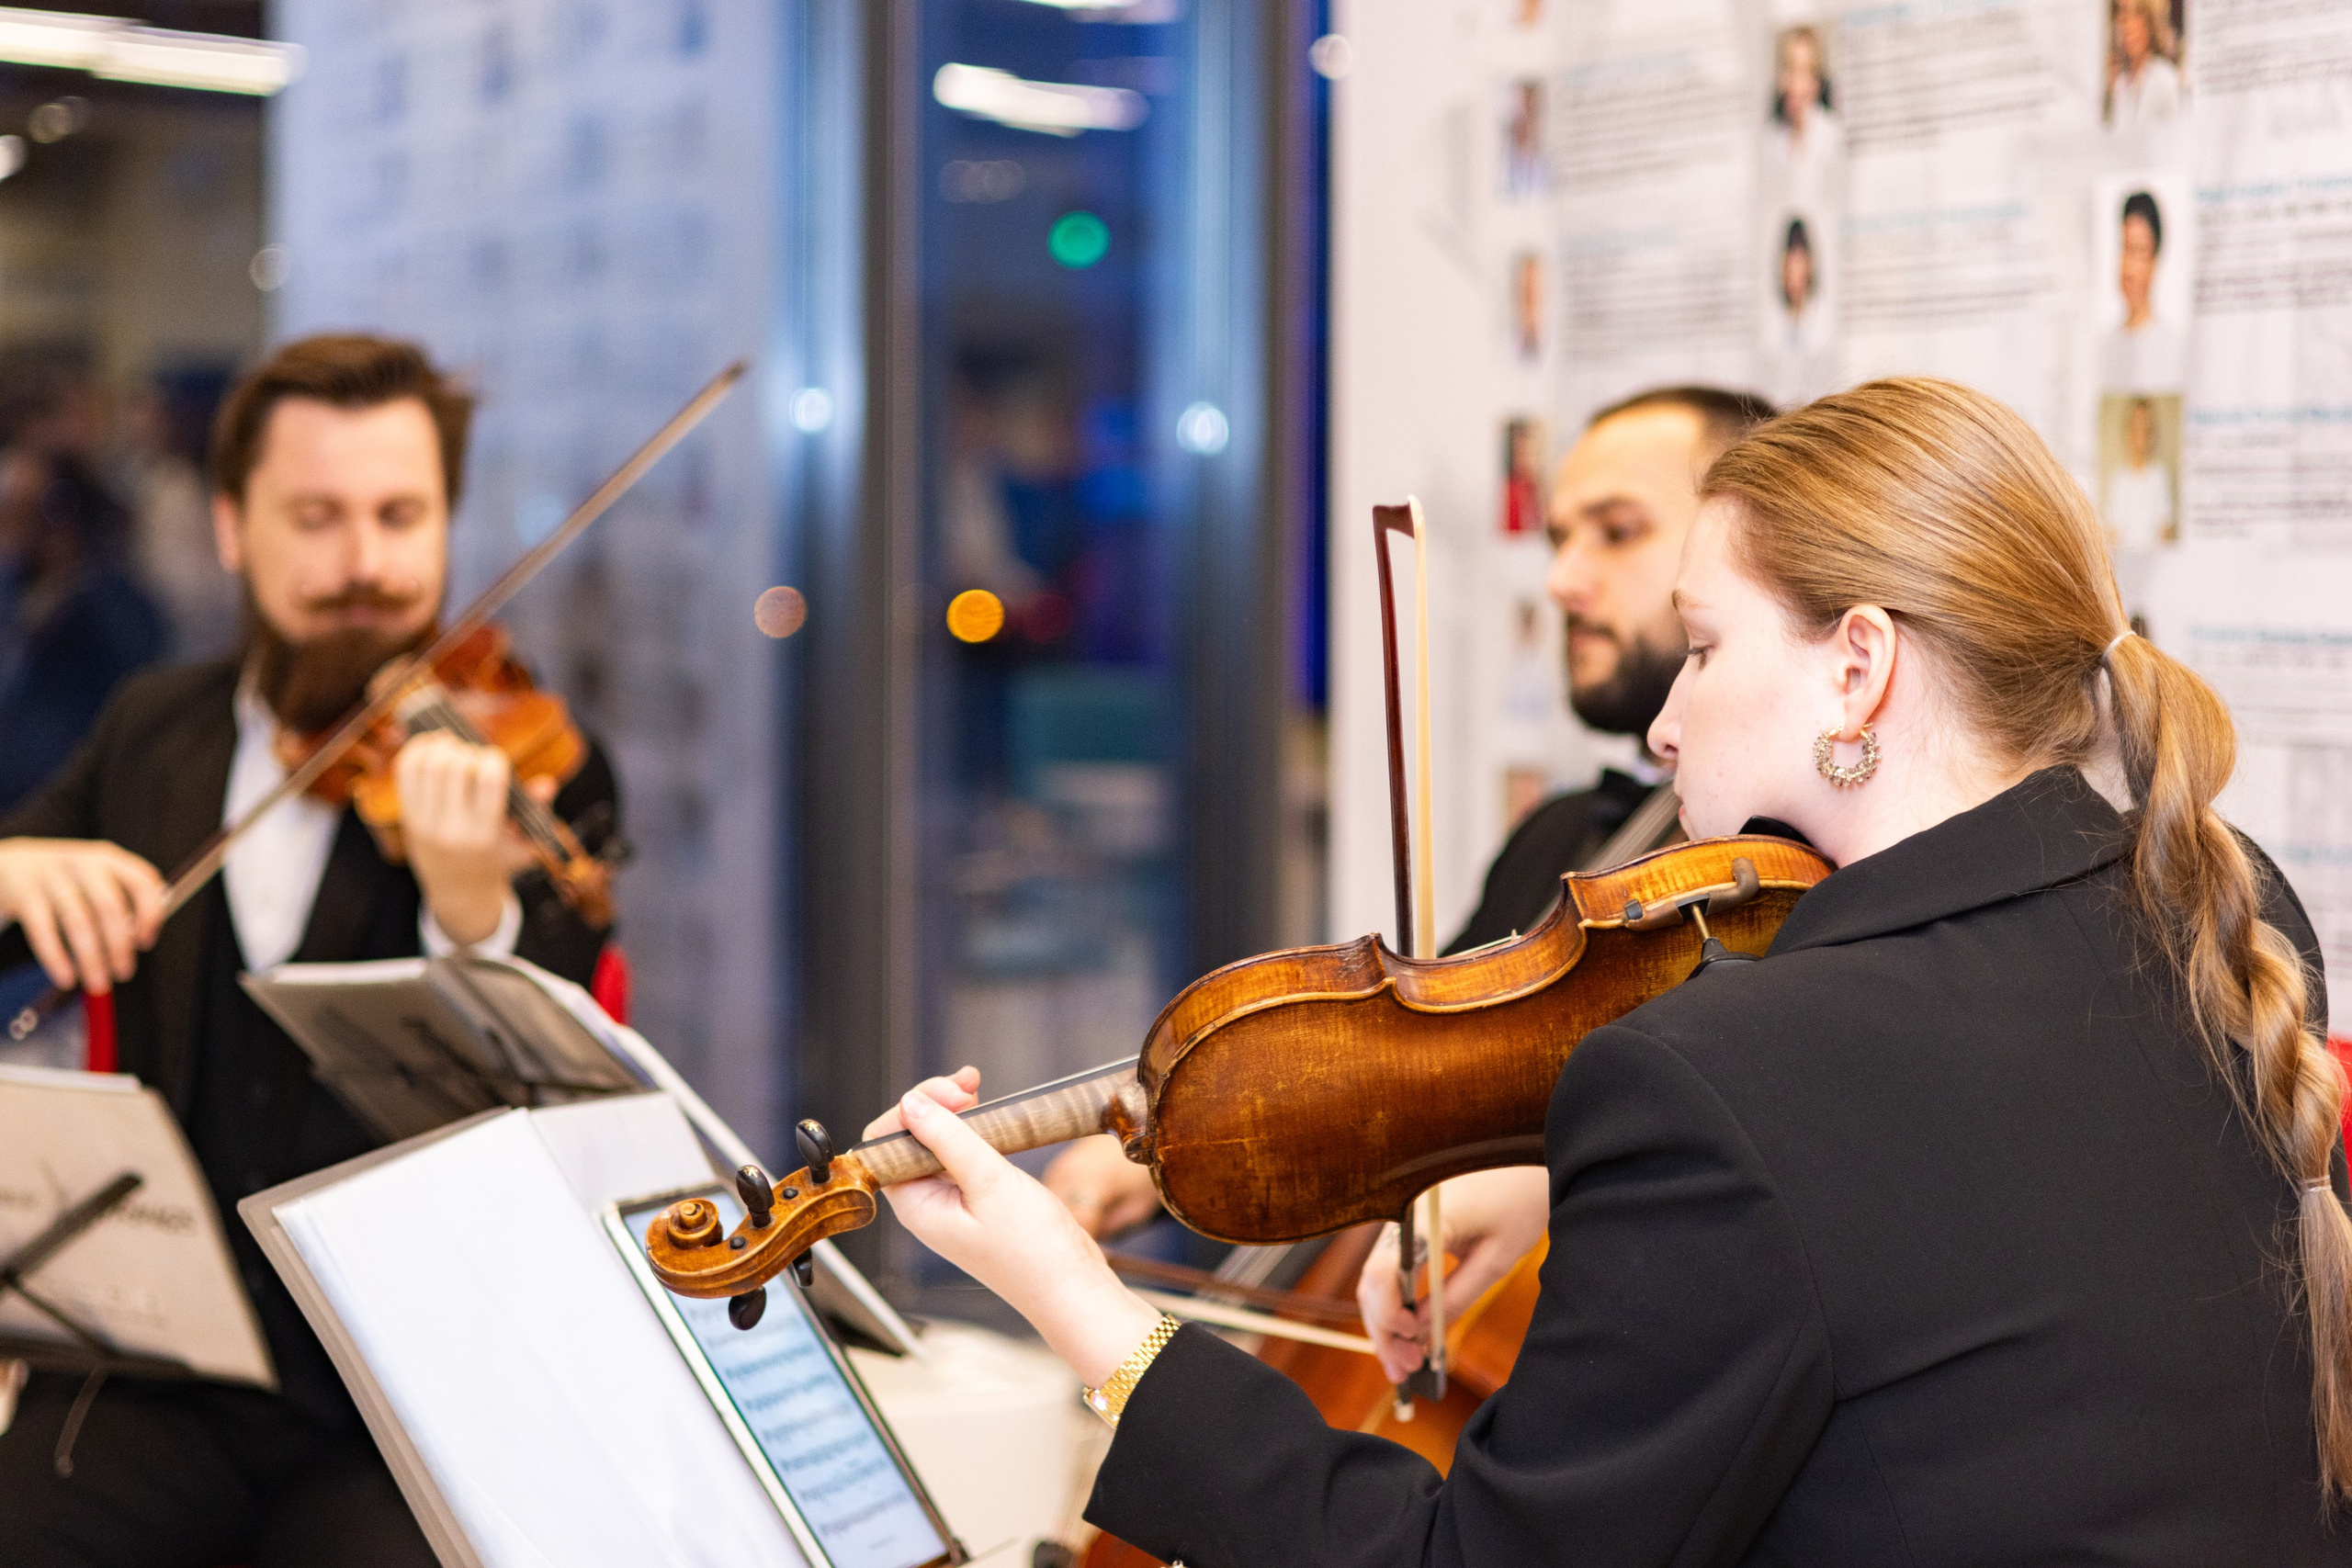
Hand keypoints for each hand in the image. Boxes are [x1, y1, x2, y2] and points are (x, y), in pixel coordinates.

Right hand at [0, 838, 164, 994]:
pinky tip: (66, 978)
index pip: (142, 881)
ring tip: (98, 984)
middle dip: (120, 946)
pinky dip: (56, 959)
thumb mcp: (98, 879)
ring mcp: (53, 878)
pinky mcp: (26, 895)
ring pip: (78, 922)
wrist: (13, 865)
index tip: (146, 943)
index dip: (150, 914)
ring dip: (92, 958)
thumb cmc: (69, 881)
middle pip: (109, 907)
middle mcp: (84, 864)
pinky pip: (43, 931)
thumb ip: (123, 903)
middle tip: (124, 974)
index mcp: (110, 860)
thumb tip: (140, 942)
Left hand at [394, 732, 543, 943]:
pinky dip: (419, 748)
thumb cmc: (497, 860)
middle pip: (455, 765)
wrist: (458, 889)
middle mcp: (451, 829)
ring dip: (446, 747)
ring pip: (429, 764)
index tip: (497, 761)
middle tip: (476, 758)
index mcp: (484, 836)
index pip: (488, 779)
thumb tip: (547, 784)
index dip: (494, 758)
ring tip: (458, 750)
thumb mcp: (524, 845)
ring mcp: (424, 822)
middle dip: (470, 752)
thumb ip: (537, 812)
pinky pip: (406, 769)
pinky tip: (436, 747)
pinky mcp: (407, 815)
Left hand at [869, 1068, 1163, 1386]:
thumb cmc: (1032, 1250)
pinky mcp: (976, 1197)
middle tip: (969, 1085)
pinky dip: (972, 1128)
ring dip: (953, 1110)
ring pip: (936, 1142)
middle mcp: (926, 1203)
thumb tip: (912, 1104)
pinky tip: (989, 1115)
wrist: (1071, 1285)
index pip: (884, 1143)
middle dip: (933, 1103)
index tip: (950, 1095)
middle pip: (908, 1137)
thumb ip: (949, 1139)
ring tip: (978, 1088)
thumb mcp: (989, 1182)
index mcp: (915, 1206)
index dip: (910, 1110)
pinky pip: (961, 1153)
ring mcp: (951, 1200)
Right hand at [1357, 1165, 1550, 1383]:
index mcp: (1423, 1220)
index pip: (1383, 1274)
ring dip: (1386, 1321)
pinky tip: (1408, 1329)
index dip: (1388, 1317)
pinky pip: (1392, 1265)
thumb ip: (1458, 1296)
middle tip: (1406, 1372)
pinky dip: (1395, 1300)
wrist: (1530, 1149)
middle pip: (1372, 1282)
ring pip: (1376, 1278)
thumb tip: (1425, 1335)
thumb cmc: (1521, 1197)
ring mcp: (1403, 1218)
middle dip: (1384, 1332)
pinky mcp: (1412, 1222)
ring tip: (1408, 1362)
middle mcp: (1402, 1215)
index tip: (1412, 1345)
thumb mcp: (1497, 1257)